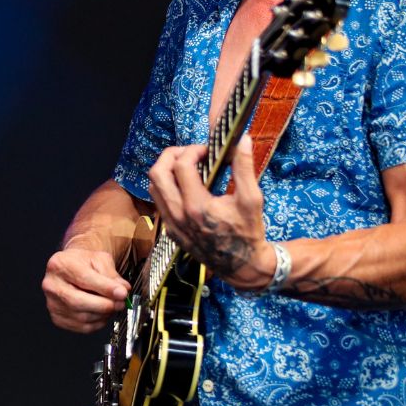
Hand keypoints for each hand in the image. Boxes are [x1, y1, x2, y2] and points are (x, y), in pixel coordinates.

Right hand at [42, 247, 130, 332]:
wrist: (72, 268)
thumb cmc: (84, 263)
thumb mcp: (99, 259)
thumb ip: (112, 275)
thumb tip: (122, 290)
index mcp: (59, 265)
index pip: (83, 279)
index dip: (105, 288)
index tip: (122, 293)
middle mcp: (51, 285)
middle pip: (78, 301)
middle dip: (104, 305)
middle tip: (120, 303)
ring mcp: (52, 303)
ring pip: (82, 317)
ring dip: (103, 314)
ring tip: (112, 305)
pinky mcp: (58, 318)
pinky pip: (82, 327)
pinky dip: (98, 323)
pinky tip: (102, 312)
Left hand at [146, 135, 273, 288]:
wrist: (241, 265)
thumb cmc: (249, 232)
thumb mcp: (252, 199)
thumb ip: (244, 167)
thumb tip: (241, 139)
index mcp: (197, 206)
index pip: (182, 165)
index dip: (193, 150)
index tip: (207, 150)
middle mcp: (179, 215)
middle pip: (157, 173)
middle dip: (171, 155)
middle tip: (189, 152)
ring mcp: (171, 224)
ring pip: (154, 188)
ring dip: (166, 171)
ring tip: (186, 166)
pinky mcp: (170, 231)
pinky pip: (159, 203)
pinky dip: (167, 188)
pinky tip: (186, 186)